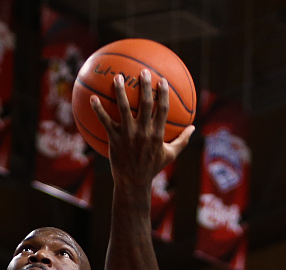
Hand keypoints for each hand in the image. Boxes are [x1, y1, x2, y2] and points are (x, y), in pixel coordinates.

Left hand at [90, 69, 193, 188]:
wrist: (133, 182)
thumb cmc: (152, 167)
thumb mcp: (170, 154)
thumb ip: (182, 140)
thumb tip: (194, 128)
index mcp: (157, 134)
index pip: (163, 109)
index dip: (163, 93)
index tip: (162, 80)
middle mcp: (143, 132)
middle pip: (145, 104)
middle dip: (145, 86)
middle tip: (143, 71)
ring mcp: (128, 135)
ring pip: (124, 108)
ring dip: (120, 91)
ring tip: (117, 76)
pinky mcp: (114, 139)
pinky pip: (105, 121)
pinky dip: (98, 110)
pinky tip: (92, 98)